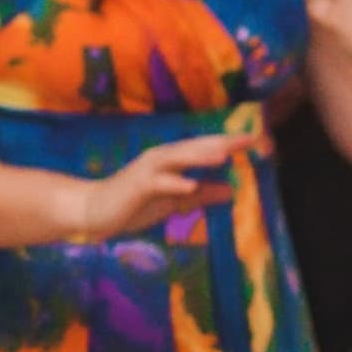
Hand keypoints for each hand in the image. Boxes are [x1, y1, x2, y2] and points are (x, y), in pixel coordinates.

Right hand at [68, 134, 250, 240]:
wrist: (94, 211)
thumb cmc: (133, 205)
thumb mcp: (174, 202)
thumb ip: (200, 196)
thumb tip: (230, 191)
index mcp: (171, 160)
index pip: (204, 149)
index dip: (229, 143)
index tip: (257, 140)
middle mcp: (161, 158)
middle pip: (195, 147)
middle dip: (221, 143)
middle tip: (249, 140)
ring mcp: (147, 170)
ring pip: (177, 158)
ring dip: (199, 156)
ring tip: (224, 156)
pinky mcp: (136, 186)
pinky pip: (158, 183)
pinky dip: (174, 183)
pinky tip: (190, 186)